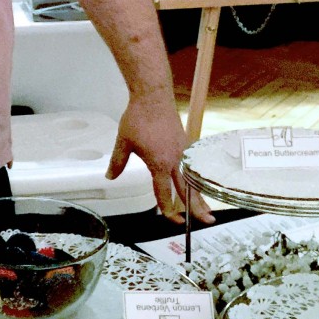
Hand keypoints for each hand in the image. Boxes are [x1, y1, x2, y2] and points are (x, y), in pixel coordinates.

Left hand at [106, 95, 213, 224]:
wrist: (153, 97)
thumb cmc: (138, 118)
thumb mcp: (123, 142)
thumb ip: (117, 163)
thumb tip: (110, 177)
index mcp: (159, 163)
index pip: (164, 192)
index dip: (167, 209)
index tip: (171, 219)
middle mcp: (175, 160)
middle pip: (187, 190)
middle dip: (196, 208)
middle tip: (205, 222)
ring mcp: (183, 151)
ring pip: (193, 179)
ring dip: (200, 195)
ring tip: (208, 210)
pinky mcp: (186, 143)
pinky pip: (193, 165)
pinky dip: (197, 177)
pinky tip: (199, 182)